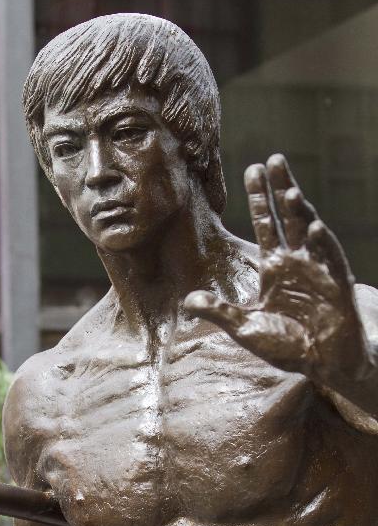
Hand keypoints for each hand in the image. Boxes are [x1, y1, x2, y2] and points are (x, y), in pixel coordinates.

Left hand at [185, 154, 371, 387]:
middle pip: (288, 217)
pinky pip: (330, 259)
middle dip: (281, 189)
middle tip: (273, 159)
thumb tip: (188, 300)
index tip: (252, 168)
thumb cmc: (287, 346)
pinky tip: (312, 227)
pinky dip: (321, 243)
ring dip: (300, 212)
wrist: (321, 365)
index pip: (265, 224)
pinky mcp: (337, 285)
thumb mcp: (245, 328)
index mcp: (275, 267)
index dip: (259, 198)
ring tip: (288, 192)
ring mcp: (319, 270)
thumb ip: (220, 312)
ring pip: (309, 232)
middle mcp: (297, 262)